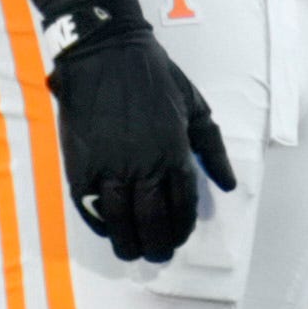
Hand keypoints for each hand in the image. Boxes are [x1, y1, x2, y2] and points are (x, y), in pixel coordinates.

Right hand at [43, 7, 234, 262]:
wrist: (104, 52)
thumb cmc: (155, 75)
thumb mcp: (195, 106)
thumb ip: (213, 148)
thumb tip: (227, 184)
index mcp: (173, 152)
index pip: (181, 205)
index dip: (182, 228)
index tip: (179, 238)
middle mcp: (142, 165)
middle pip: (151, 221)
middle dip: (158, 244)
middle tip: (158, 256)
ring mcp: (108, 167)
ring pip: (119, 220)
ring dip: (128, 242)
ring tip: (132, 252)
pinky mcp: (80, 164)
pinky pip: (89, 206)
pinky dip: (99, 223)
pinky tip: (108, 230)